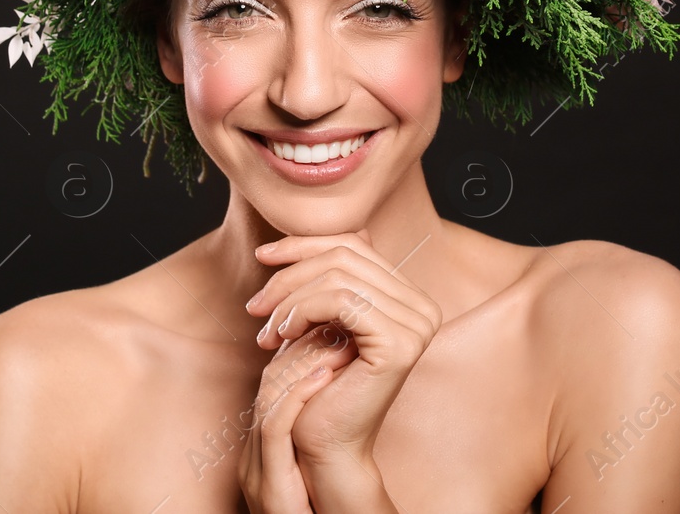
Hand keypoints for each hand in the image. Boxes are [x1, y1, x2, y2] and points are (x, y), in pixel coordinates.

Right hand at [237, 322, 357, 513]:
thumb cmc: (324, 509)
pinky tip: (326, 373)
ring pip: (267, 397)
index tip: (333, 323)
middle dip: (300, 345)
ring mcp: (258, 472)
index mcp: (264, 445)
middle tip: (336, 321)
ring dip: (302, 362)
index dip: (298, 344)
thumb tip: (339, 362)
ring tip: (336, 338)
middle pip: (267, 381)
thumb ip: (319, 417)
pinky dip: (298, 395)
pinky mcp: (269, 489)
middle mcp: (254, 455)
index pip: (272, 380)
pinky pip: (276, 429)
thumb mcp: (317, 457)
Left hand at [243, 231, 442, 509]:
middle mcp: (422, 307)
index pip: (354, 244)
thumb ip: (336, 277)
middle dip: (289, 273)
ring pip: (337, 275)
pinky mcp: (400, 344)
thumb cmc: (318, 385)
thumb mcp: (323, 318)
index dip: (303, 244)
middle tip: (256, 306)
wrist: (324, 447)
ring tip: (267, 330)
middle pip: (343, 255)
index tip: (263, 256)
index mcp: (410, 297)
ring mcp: (417, 325)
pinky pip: (340, 301)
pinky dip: (302, 311)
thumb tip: (342, 231)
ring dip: (289, 298)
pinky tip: (284, 335)